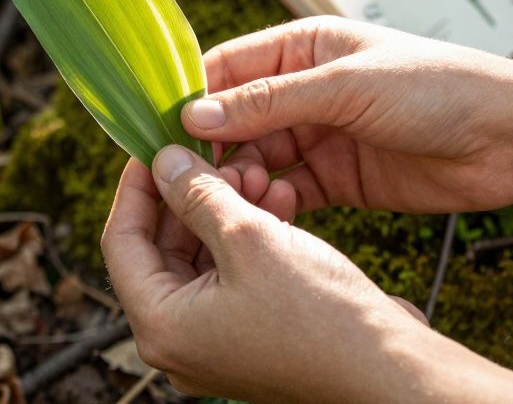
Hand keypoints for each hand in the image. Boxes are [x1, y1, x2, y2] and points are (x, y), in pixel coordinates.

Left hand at [102, 146, 512, 402]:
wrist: (391, 370)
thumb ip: (196, 194)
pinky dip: (248, 235)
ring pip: (201, 256)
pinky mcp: (250, 335)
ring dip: (224, 208)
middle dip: (190, 193)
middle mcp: (180, 341)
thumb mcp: (248, 237)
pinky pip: (232, 274)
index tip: (154, 144)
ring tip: (255, 170)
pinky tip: (277, 198)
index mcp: (161, 326)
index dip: (137, 185)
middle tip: (217, 152)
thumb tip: (162, 161)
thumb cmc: (321, 316)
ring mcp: (215, 342)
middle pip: (161, 248)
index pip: (121, 241)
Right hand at [182, 17, 512, 220]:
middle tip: (195, 180)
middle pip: (237, 119)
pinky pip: (289, 192)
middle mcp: (306, 89)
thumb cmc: (436, 88)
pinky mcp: (339, 180)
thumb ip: (269, 101)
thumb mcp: (345, 86)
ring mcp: (321, 136)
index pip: (228, 67)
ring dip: (242, 180)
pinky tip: (267, 217)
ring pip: (259, 159)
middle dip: (214, 149)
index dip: (191, 96)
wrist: (512, 139)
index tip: (158, 131)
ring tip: (236, 201)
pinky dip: (273, 205)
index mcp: (304, 46)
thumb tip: (194, 115)